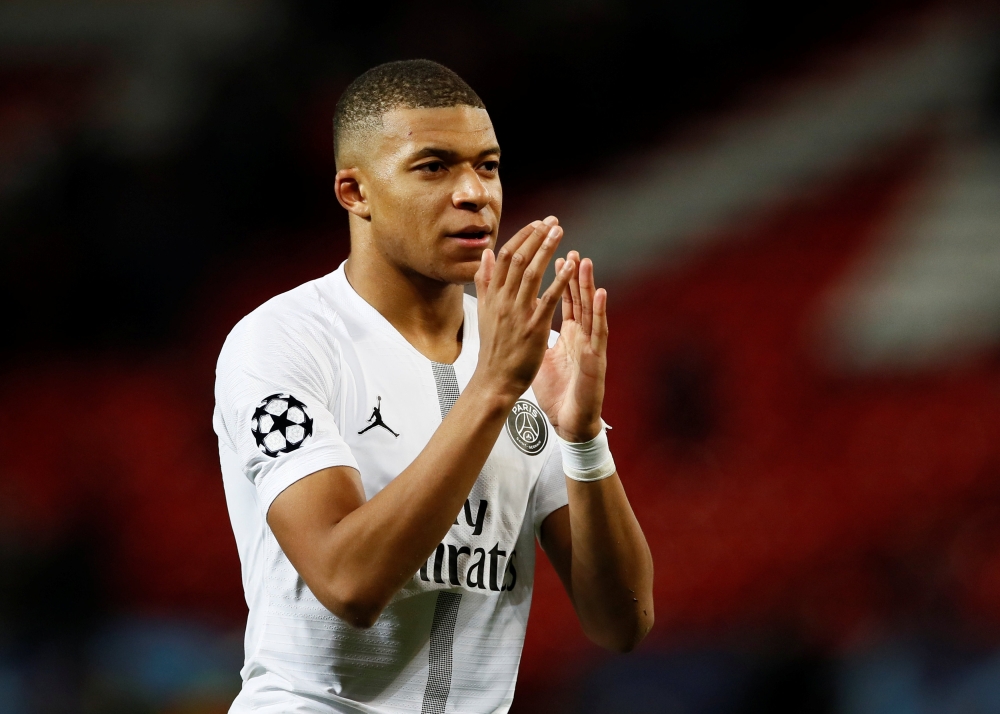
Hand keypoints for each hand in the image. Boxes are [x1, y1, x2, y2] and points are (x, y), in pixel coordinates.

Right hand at [473, 217, 575, 401]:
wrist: (494, 380)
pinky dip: (559, 279)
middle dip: (536, 236)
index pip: (504, 256)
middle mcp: (502, 300)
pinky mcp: (533, 328)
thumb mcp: (484, 311)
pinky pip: (547, 298)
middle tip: (552, 221)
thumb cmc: (493, 349)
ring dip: (546, 249)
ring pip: (531, 273)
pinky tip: (570, 265)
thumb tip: (485, 254)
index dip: (521, 237)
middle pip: (517, 259)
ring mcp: (517, 313)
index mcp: (492, 295)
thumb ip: (484, 281)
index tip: (536, 224)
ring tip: (559, 232)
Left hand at [532, 252, 607, 441]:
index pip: (562, 299)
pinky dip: (600, 312)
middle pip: (577, 298)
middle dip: (572, 272)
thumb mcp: (543, 357)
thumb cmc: (559, 391)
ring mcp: (590, 345)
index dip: (557, 276)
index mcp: (568, 333)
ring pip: (591, 309)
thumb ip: (536, 335)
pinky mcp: (597, 358)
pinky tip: (601, 294)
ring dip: (588, 284)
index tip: (550, 253)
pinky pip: (599, 332)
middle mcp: (581, 335)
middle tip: (567, 246)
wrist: (570, 420)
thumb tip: (523, 319)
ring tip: (585, 260)